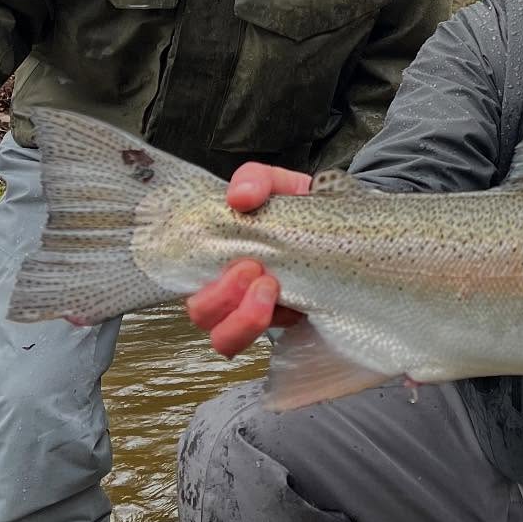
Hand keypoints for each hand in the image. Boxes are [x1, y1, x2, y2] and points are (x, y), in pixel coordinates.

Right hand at [185, 162, 310, 357]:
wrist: (341, 225)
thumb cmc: (298, 207)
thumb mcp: (277, 184)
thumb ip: (256, 180)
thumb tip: (239, 196)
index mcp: (215, 254)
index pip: (181, 272)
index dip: (188, 274)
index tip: (227, 255)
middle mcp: (227, 287)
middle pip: (200, 314)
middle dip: (222, 297)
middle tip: (255, 271)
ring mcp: (251, 310)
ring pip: (223, 339)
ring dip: (243, 320)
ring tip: (271, 289)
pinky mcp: (281, 323)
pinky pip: (264, 341)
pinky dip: (276, 324)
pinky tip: (296, 305)